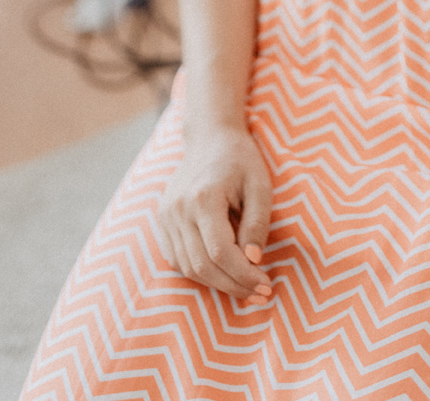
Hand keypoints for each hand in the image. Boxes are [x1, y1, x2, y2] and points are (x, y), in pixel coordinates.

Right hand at [157, 125, 272, 299]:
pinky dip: (200, 272)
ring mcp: (166, 216)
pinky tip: (222, 272)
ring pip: (188, 267)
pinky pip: (178, 258)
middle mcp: (178, 209)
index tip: (266, 286)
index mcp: (203, 197)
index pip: (220, 252)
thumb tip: (254, 261)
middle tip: (259, 293)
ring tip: (244, 286)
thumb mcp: (260, 186)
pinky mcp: (163, 221)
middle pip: (202, 265)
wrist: (209, 137)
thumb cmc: (240, 160)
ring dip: (217, 283)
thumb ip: (256, 224)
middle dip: (233, 285)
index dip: (243, 276)